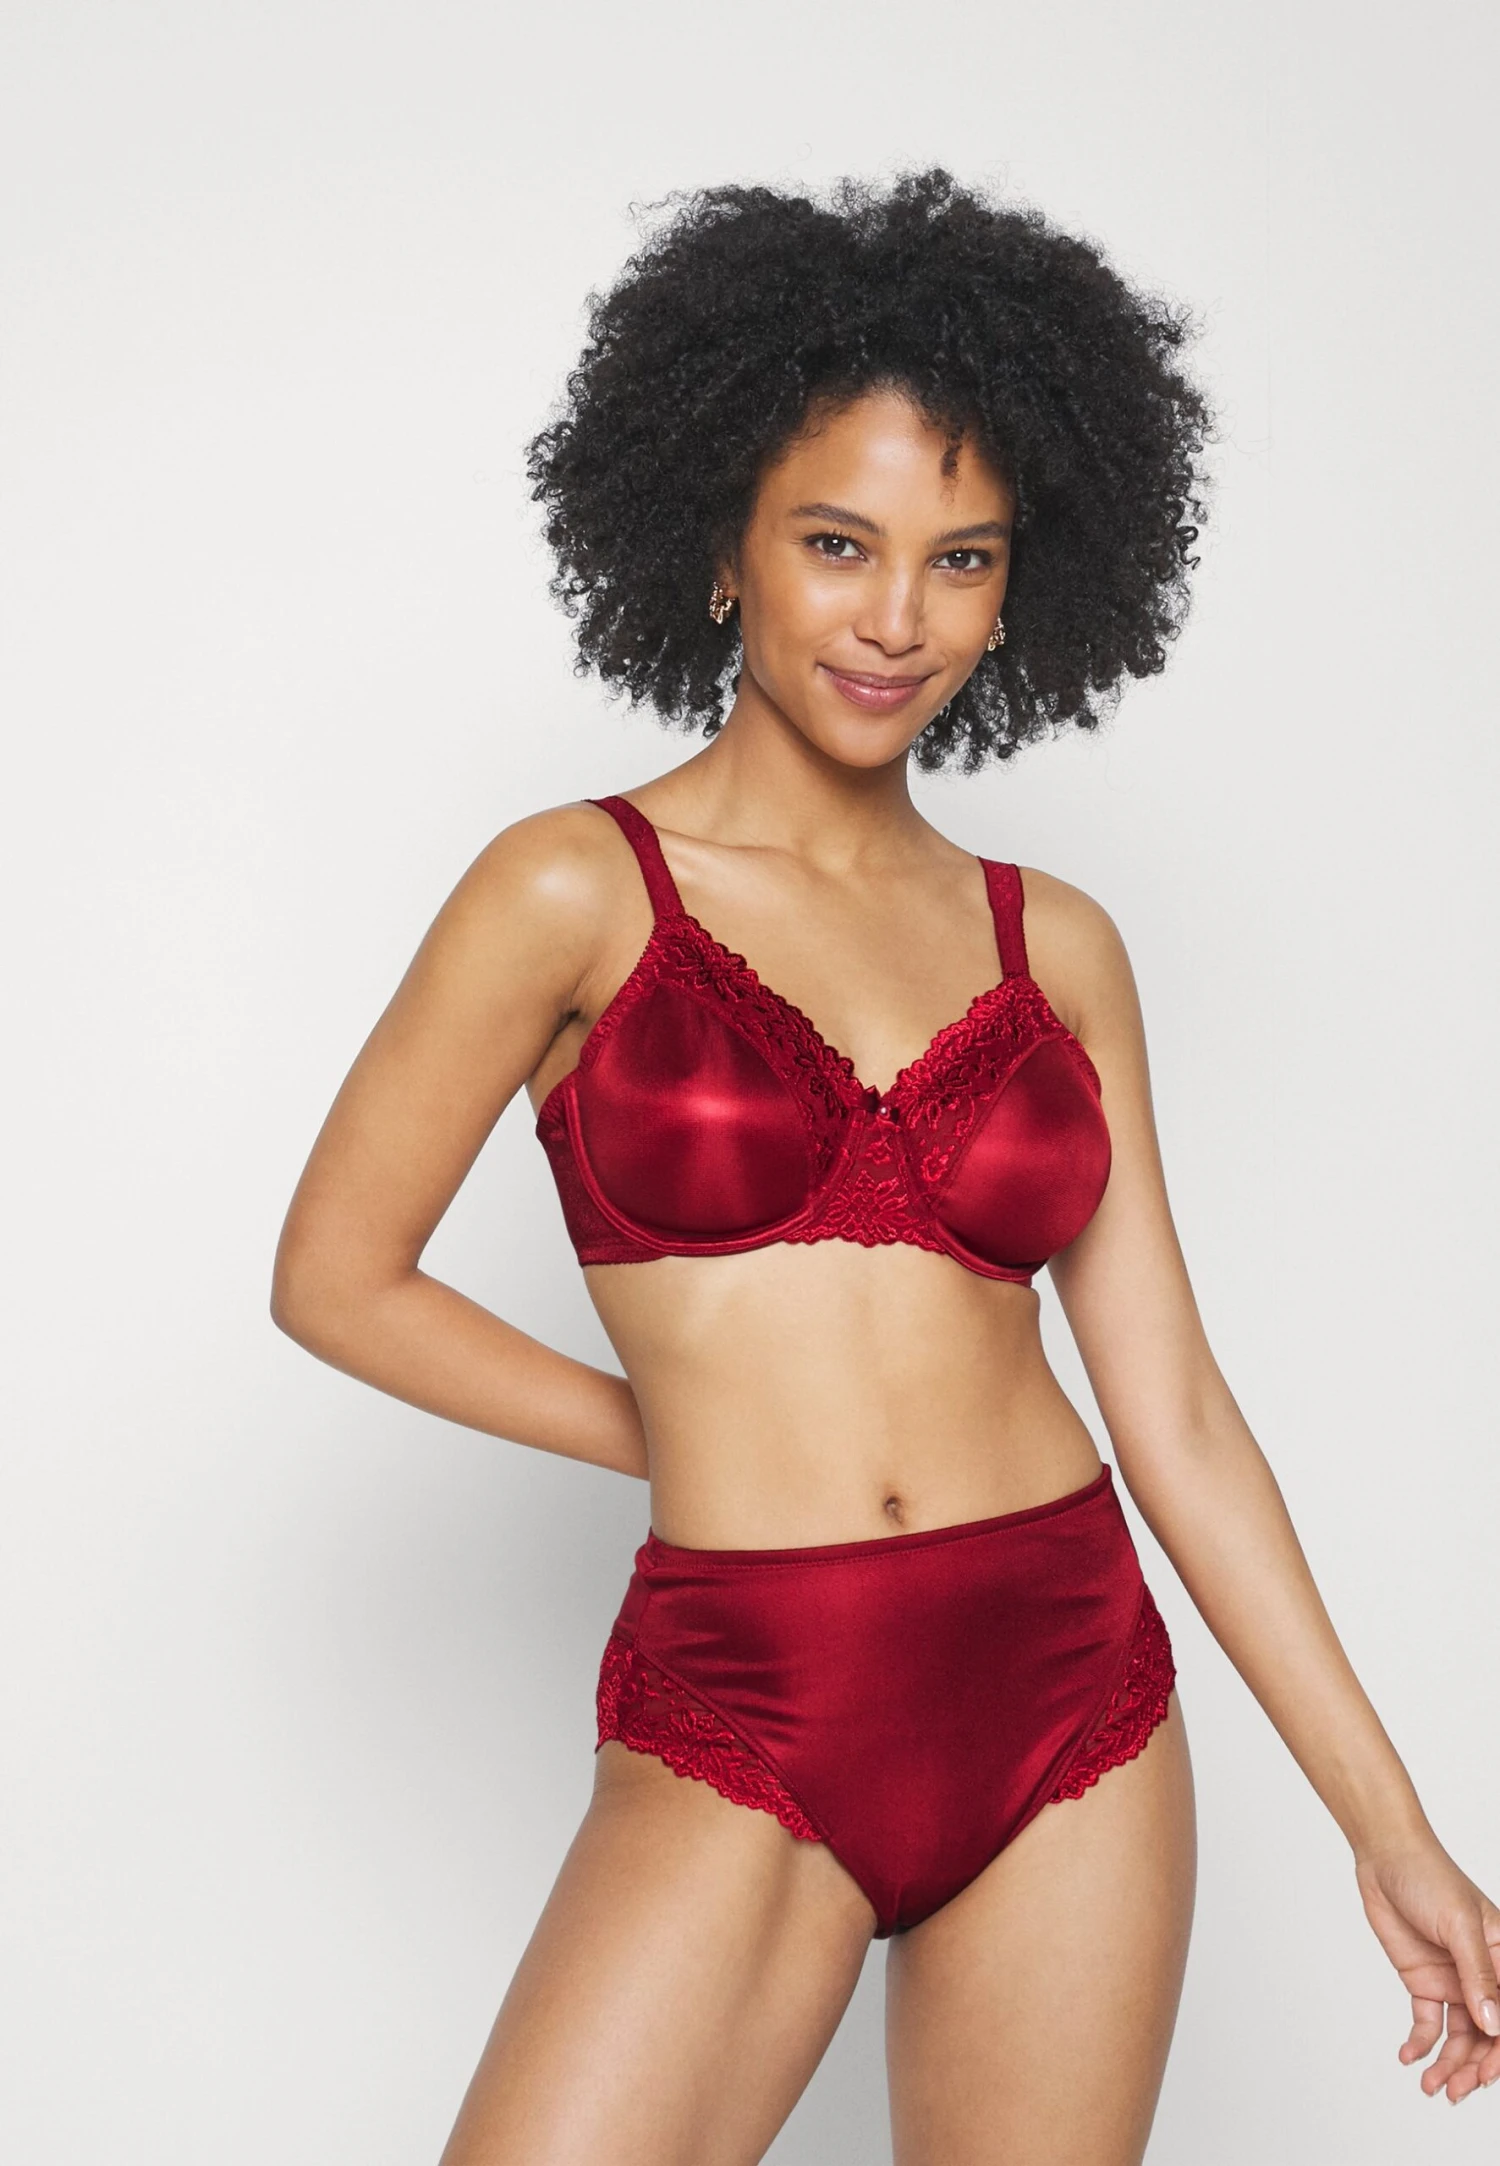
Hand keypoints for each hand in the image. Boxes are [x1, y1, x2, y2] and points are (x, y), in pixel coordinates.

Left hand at [1355, 1837, 1499, 2102]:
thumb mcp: (1458, 1924)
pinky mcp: (1424, 1981)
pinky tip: (1410, 2057)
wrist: (1384, 1857)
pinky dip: (1421, 2043)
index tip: (1485, 2077)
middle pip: (1488, 2034)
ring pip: (1460, 2036)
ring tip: (1431, 2086)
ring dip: (1449, 2063)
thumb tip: (1493, 2025)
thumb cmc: (1430, 1877)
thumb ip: (1477, 1976)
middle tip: (1454, 2090)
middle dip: (1474, 2067)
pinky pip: (1428, 2022)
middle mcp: (1483, 1976)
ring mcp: (1454, 1980)